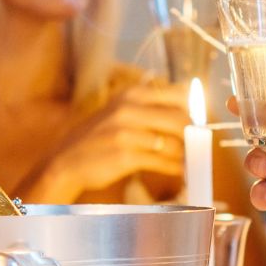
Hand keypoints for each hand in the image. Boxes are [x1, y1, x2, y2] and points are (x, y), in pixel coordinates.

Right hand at [26, 82, 188, 201]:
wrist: (65, 162)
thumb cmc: (98, 138)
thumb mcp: (119, 111)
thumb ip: (150, 109)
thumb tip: (188, 115)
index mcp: (131, 94)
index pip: (178, 95)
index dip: (194, 111)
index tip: (199, 124)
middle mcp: (129, 109)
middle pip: (180, 119)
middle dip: (194, 136)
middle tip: (199, 146)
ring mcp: (127, 133)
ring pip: (174, 143)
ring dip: (186, 155)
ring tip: (190, 161)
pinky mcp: (126, 156)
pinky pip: (163, 162)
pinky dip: (175, 168)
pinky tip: (179, 171)